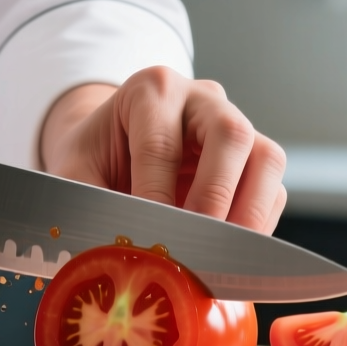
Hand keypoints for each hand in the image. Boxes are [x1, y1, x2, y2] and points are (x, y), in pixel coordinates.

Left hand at [39, 67, 287, 233]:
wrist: (111, 147)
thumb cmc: (95, 157)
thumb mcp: (74, 171)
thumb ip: (87, 204)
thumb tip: (107, 254)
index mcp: (151, 90)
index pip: (161, 144)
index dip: (157, 197)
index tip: (154, 239)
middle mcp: (201, 99)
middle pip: (231, 134)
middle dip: (216, 197)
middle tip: (197, 244)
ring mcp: (235, 125)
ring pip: (266, 158)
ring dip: (248, 213)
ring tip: (222, 254)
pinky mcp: (253, 158)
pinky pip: (272, 190)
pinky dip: (257, 226)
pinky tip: (229, 253)